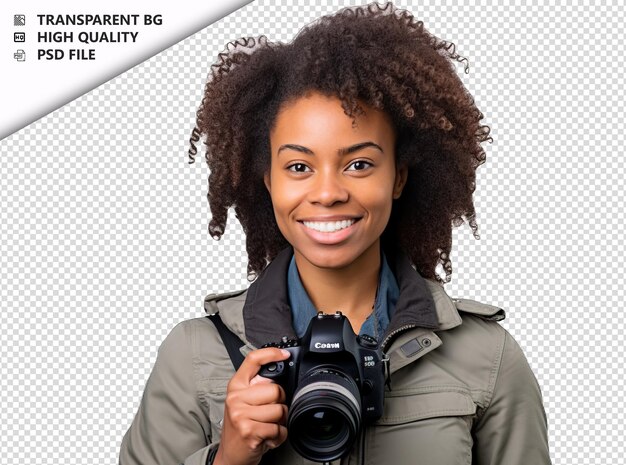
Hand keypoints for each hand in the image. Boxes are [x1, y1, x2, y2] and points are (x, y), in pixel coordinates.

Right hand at [214, 347, 290, 464]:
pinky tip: (267, 437)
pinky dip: (278, 436)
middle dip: (280, 403)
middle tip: (269, 413)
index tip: (284, 353)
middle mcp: (236, 398)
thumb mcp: (243, 402)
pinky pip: (279, 429)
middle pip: (275, 390)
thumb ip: (256, 387)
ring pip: (280, 410)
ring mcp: (241, 414)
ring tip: (267, 426)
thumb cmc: (241, 426)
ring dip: (280, 422)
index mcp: (236, 386)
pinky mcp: (249, 431)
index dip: (271, 353)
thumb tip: (277, 373)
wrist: (230, 454)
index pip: (252, 360)